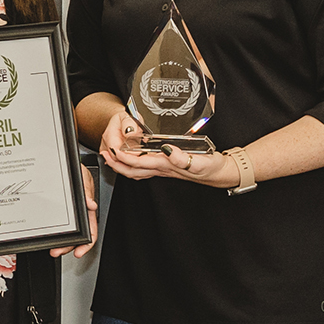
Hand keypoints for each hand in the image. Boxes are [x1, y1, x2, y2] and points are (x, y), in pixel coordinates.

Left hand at [51, 163, 99, 258]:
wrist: (62, 161)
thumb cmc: (76, 169)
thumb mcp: (83, 177)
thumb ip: (87, 190)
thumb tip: (91, 204)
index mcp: (87, 208)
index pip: (91, 230)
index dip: (86, 243)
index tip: (79, 251)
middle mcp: (78, 213)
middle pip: (76, 235)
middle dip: (67, 246)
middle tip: (57, 251)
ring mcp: (67, 212)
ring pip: (65, 232)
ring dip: (59, 241)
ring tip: (52, 247)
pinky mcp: (56, 209)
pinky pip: (54, 223)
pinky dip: (51, 231)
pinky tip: (46, 234)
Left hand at [100, 124, 237, 190]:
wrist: (220, 173)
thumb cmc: (211, 168)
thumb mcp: (199, 161)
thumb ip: (183, 157)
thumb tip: (167, 150)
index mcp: (166, 165)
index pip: (139, 162)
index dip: (123, 157)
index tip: (112, 149)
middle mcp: (162, 168)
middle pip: (132, 169)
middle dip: (115, 163)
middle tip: (104, 154)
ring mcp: (163, 169)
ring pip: (137, 170)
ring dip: (122, 164)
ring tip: (111, 155)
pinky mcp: (167, 167)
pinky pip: (145, 167)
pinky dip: (134, 163)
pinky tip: (132, 157)